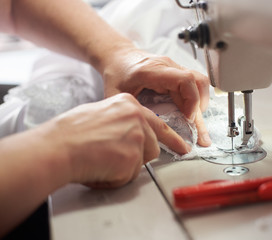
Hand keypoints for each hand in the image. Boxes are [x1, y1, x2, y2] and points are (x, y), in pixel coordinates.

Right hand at [45, 93, 189, 187]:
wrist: (58, 147)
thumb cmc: (70, 133)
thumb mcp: (100, 113)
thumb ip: (120, 121)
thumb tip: (125, 134)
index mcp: (128, 104)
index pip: (157, 122)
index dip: (170, 137)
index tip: (181, 145)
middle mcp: (137, 117)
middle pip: (153, 144)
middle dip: (139, 155)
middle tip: (129, 159)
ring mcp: (138, 136)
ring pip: (143, 160)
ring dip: (126, 166)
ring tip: (103, 160)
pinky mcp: (134, 157)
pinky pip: (130, 175)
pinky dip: (116, 178)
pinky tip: (100, 168)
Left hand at [99, 47, 211, 146]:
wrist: (117, 55)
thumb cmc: (116, 73)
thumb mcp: (117, 94)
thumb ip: (129, 111)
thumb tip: (142, 131)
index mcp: (153, 70)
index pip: (185, 80)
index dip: (192, 100)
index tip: (188, 118)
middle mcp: (168, 66)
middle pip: (196, 84)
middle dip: (200, 111)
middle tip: (199, 133)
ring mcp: (175, 68)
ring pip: (199, 83)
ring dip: (201, 104)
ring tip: (197, 126)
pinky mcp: (177, 72)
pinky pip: (194, 84)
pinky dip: (196, 100)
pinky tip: (192, 115)